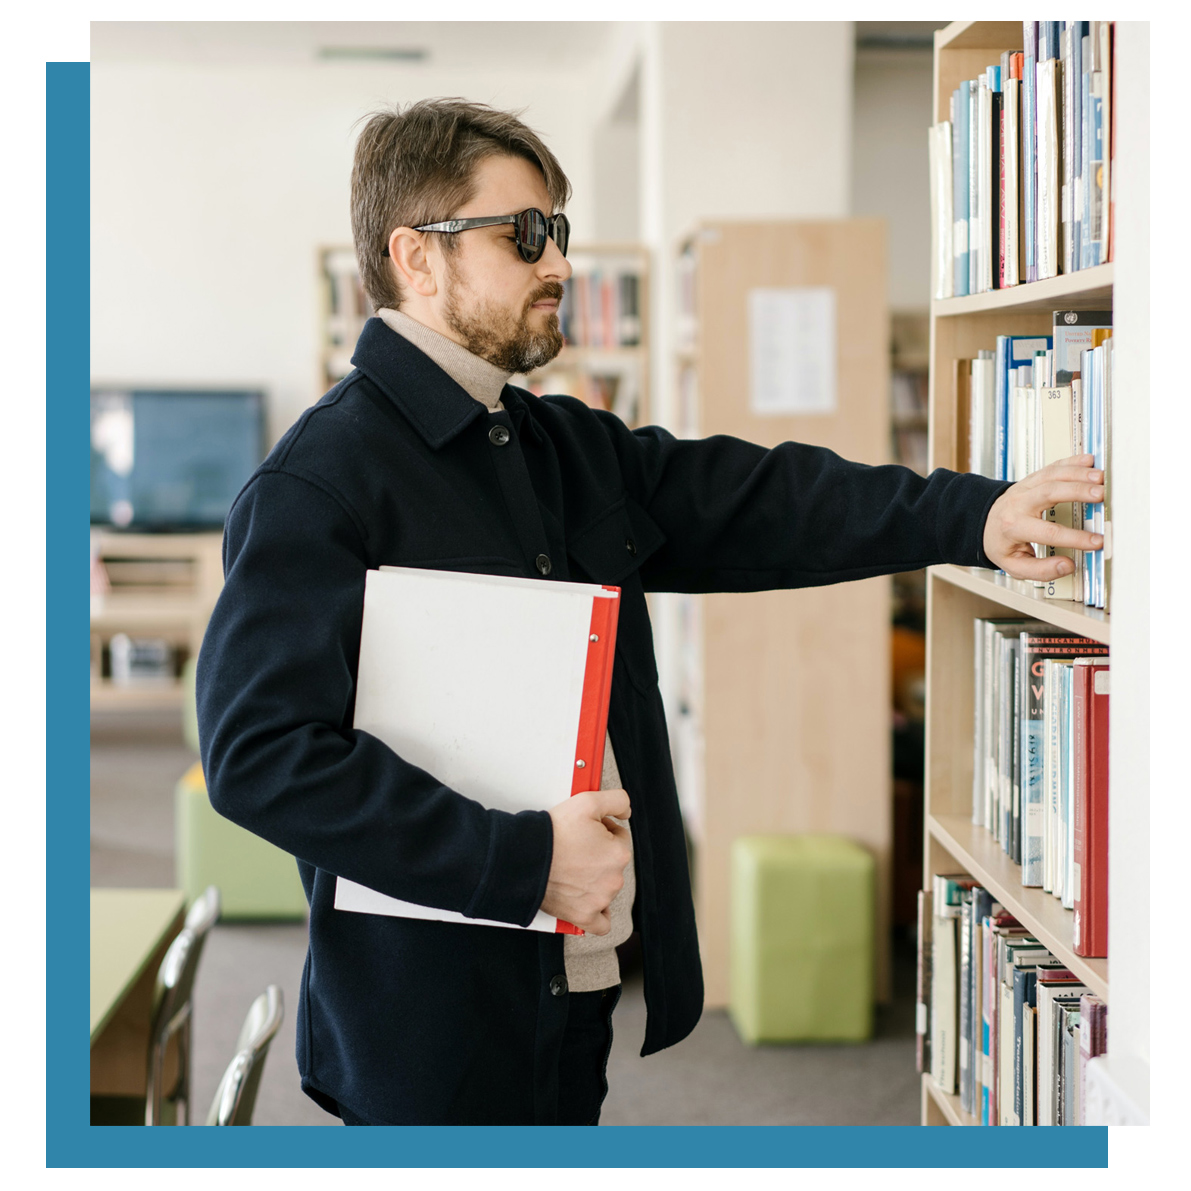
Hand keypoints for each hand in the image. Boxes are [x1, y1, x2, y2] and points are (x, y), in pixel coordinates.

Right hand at [540, 788, 631, 934]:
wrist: (525, 858)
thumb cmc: (553, 833)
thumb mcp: (588, 801)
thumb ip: (617, 800)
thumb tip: (627, 812)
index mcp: (619, 854)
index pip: (619, 837)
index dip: (602, 829)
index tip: (585, 831)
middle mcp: (614, 880)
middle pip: (612, 862)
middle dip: (598, 853)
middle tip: (575, 846)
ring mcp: (599, 901)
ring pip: (606, 887)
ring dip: (594, 878)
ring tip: (571, 867)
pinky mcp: (583, 917)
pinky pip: (601, 923)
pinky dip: (597, 914)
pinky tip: (587, 901)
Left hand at [982, 454, 1104, 580]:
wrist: (984, 522)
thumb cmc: (1001, 544)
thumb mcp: (1013, 565)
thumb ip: (1040, 570)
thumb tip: (1067, 566)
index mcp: (1014, 527)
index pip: (1049, 532)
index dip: (1075, 538)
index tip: (1097, 542)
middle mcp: (1019, 504)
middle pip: (1049, 492)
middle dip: (1077, 492)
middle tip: (1101, 495)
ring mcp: (1025, 488)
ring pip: (1052, 475)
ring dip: (1078, 474)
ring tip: (1101, 478)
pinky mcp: (1032, 479)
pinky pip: (1052, 467)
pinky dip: (1071, 462)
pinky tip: (1089, 460)